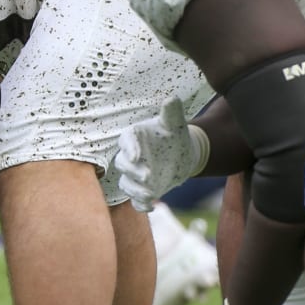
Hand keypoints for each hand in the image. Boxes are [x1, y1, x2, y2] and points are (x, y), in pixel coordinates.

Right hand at [112, 96, 205, 212]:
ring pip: (126, 184)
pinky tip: (152, 206)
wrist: (181, 154)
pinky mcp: (140, 189)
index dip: (129, 149)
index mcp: (133, 137)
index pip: (126, 141)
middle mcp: (130, 156)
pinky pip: (135, 200)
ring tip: (150, 194)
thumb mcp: (174, 124)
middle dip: (133, 172)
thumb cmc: (174, 135)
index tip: (137, 156)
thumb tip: (171, 98)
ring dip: (135, 190)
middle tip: (148, 176)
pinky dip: (140, 204)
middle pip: (123, 164)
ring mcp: (133, 174)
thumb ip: (171, 112)